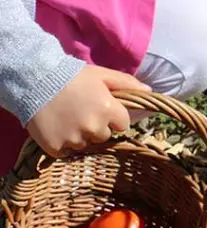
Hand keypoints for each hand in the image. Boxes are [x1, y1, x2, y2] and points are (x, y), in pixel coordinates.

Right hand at [26, 66, 148, 158]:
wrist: (36, 80)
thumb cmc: (74, 76)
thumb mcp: (103, 75)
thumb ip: (127, 84)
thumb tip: (149, 91)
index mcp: (109, 110)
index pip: (122, 125)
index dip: (113, 117)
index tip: (102, 107)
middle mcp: (94, 128)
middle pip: (104, 136)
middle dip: (97, 126)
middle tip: (82, 111)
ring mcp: (74, 140)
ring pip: (85, 145)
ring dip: (80, 135)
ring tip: (68, 117)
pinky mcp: (56, 148)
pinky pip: (67, 152)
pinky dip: (64, 143)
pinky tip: (58, 127)